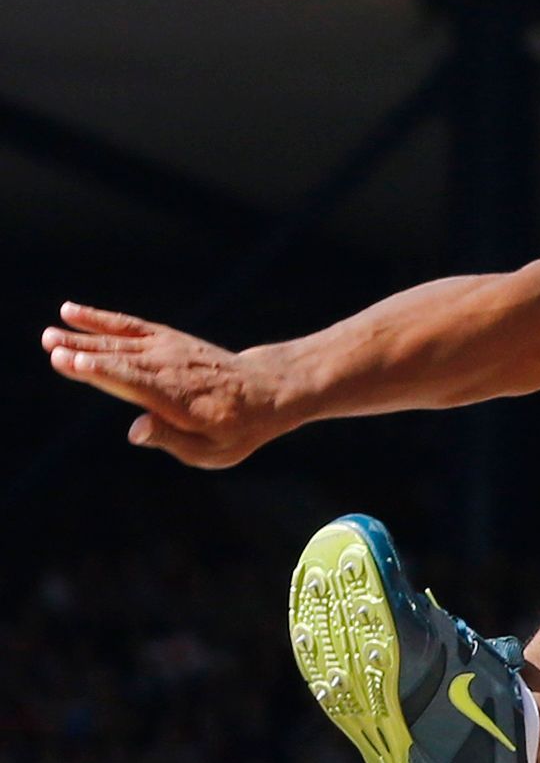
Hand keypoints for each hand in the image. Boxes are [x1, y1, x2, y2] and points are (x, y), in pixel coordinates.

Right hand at [42, 302, 291, 467]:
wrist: (267, 391)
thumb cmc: (237, 429)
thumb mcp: (213, 450)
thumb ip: (170, 439)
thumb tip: (134, 430)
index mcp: (179, 399)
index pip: (135, 383)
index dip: (103, 374)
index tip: (74, 364)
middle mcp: (171, 369)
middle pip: (122, 359)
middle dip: (85, 352)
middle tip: (50, 345)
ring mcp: (168, 350)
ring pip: (120, 341)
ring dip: (83, 336)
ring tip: (50, 334)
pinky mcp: (166, 338)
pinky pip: (129, 326)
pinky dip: (101, 319)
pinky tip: (70, 312)